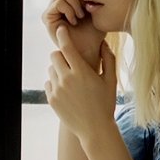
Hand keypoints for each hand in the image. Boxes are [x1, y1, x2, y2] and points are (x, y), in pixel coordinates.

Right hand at [42, 0, 105, 67]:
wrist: (89, 50)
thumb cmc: (96, 31)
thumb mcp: (98, 6)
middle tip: (86, 5)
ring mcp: (52, 8)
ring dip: (75, 2)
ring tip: (81, 15)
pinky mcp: (47, 17)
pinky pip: (58, 2)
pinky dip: (69, 10)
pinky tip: (75, 21)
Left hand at [45, 25, 117, 143]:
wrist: (95, 129)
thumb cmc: (105, 104)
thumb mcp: (111, 80)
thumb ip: (108, 59)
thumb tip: (103, 43)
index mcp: (81, 72)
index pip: (66, 46)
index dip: (63, 35)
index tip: (61, 30)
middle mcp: (66, 79)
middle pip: (54, 55)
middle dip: (61, 55)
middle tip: (71, 62)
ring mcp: (57, 90)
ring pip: (51, 69)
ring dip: (58, 70)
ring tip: (71, 80)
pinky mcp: (51, 99)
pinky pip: (48, 83)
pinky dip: (55, 83)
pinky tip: (67, 91)